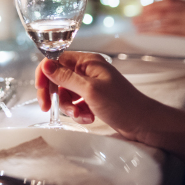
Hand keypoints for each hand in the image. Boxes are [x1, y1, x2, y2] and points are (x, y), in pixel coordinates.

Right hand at [35, 51, 159, 141]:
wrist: (144, 123)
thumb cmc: (122, 104)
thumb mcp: (90, 90)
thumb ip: (66, 77)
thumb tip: (46, 65)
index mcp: (87, 61)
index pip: (57, 60)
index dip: (45, 74)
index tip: (40, 90)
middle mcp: (87, 70)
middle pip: (58, 78)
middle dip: (55, 95)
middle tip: (48, 108)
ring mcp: (90, 84)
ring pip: (65, 93)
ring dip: (69, 107)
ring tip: (81, 115)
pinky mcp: (93, 98)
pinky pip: (75, 103)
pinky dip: (78, 112)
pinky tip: (88, 118)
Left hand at [132, 0, 184, 48]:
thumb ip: (182, 7)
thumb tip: (162, 9)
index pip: (166, 2)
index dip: (152, 6)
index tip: (141, 11)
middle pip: (162, 13)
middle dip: (146, 17)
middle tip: (134, 22)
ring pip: (165, 24)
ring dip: (149, 28)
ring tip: (138, 31)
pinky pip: (173, 36)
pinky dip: (160, 36)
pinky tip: (152, 39)